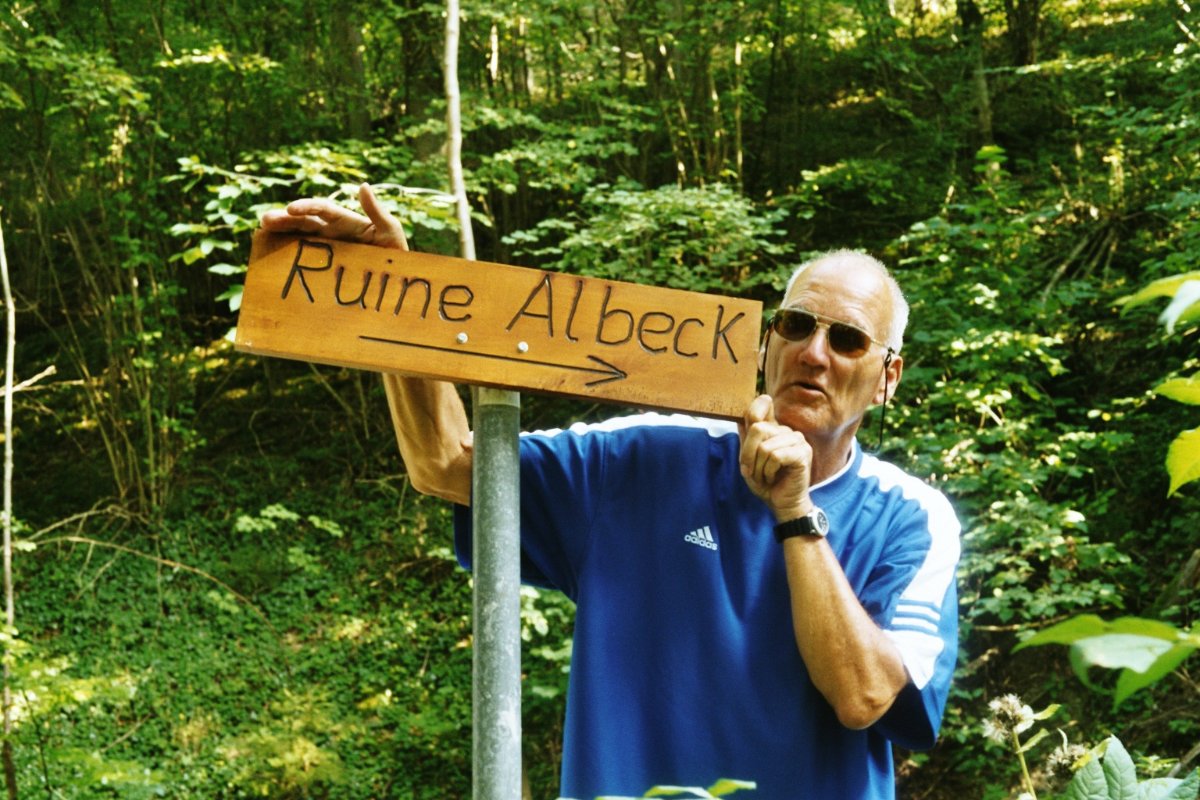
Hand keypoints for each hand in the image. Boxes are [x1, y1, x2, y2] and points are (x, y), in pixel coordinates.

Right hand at [259, 183, 408, 250]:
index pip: (321, 209)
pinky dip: (285, 253)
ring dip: (280, 232)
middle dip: (284, 218)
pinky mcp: (323, 264)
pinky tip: (270, 252)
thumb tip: (363, 185)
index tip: (291, 209)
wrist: (396, 278)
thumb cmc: (395, 251)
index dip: (306, 206)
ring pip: (298, 235)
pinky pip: (302, 256)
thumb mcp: (391, 230)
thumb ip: (377, 210)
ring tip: (262, 230)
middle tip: (265, 220)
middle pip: (303, 220)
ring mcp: (325, 247)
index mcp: (345, 220)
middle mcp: (331, 231)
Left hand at [739, 394, 813, 522]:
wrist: (782, 503)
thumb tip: (738, 419)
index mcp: (774, 429)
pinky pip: (775, 456)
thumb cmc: (766, 482)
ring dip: (759, 467)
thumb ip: (746, 439)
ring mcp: (797, 440)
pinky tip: (774, 477)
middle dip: (748, 454)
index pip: (764, 403)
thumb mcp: (749, 460)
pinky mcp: (803, 453)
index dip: (754, 407)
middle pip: (758, 428)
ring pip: (765, 446)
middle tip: (751, 471)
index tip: (751, 421)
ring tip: (765, 476)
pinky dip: (769, 471)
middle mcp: (786, 431)